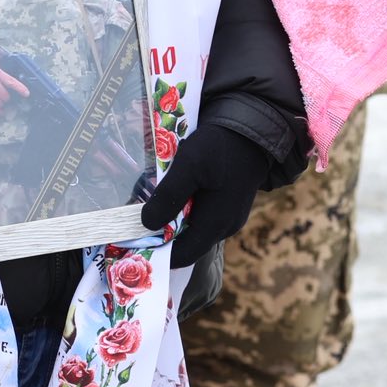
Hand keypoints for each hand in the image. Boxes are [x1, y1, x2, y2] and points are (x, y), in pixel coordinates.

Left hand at [139, 121, 273, 266]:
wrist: (251, 130)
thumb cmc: (219, 148)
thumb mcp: (188, 166)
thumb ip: (169, 196)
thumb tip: (147, 224)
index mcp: (215, 224)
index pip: (182, 255)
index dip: (157, 251)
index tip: (134, 240)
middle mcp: (224, 227)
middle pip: (187, 242)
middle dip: (163, 233)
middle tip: (138, 216)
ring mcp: (229, 216)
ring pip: (195, 227)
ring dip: (174, 218)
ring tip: (154, 200)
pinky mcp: (229, 204)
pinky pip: (203, 215)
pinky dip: (187, 208)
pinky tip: (176, 191)